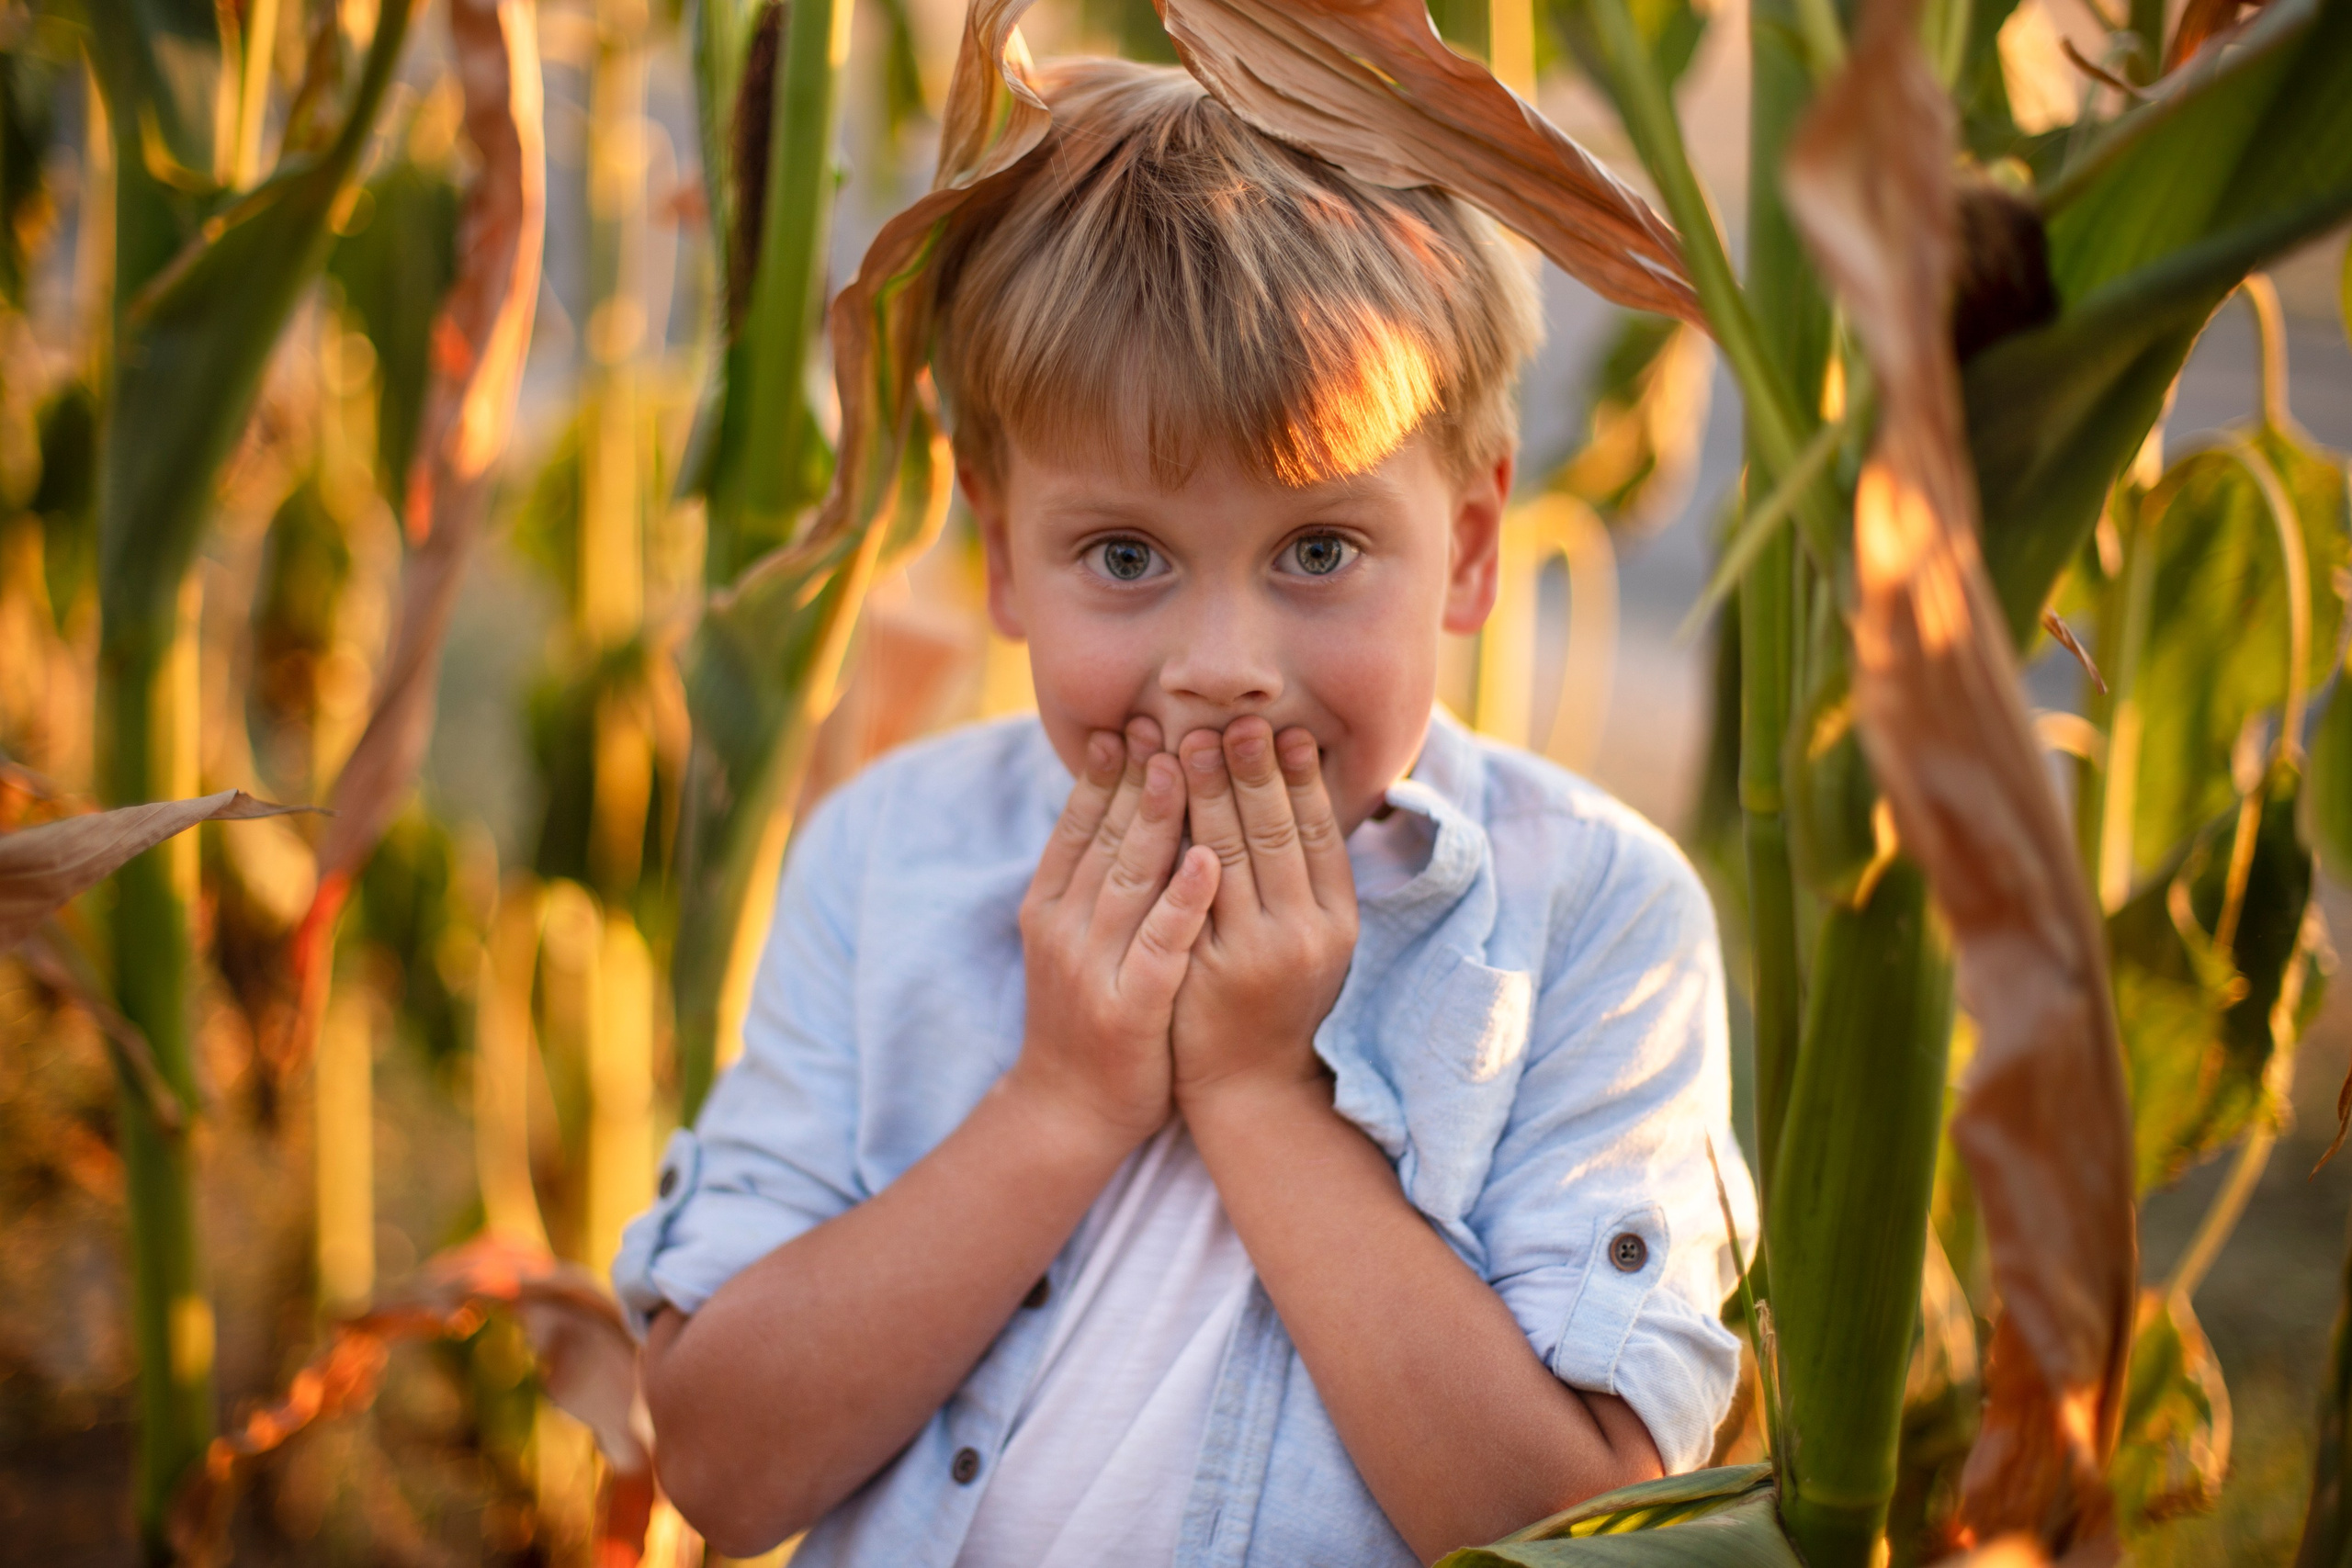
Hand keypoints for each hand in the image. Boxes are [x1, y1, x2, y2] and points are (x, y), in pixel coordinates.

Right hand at [1005, 718, 1221, 1153]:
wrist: (1069, 1110)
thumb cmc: (1089, 1014)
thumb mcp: (1075, 937)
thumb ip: (1093, 878)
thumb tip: (1122, 805)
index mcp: (1048, 906)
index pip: (1078, 825)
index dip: (1103, 773)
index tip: (1128, 724)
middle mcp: (1063, 928)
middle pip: (1105, 838)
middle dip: (1136, 775)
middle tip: (1163, 720)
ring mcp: (1093, 967)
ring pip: (1129, 878)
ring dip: (1157, 817)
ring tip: (1185, 762)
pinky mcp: (1129, 1006)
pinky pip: (1160, 944)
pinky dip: (1182, 901)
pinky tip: (1207, 862)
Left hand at [1171, 718, 1358, 1113]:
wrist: (1249, 1089)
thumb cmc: (1276, 1001)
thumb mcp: (1313, 939)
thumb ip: (1306, 877)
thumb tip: (1297, 792)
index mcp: (1339, 920)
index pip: (1321, 829)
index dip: (1301, 777)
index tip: (1285, 729)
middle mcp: (1304, 934)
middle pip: (1274, 830)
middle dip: (1250, 768)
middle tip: (1230, 717)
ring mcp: (1255, 954)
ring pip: (1229, 850)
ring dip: (1208, 789)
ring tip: (1188, 740)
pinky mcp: (1206, 972)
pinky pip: (1188, 892)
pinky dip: (1176, 841)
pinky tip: (1161, 805)